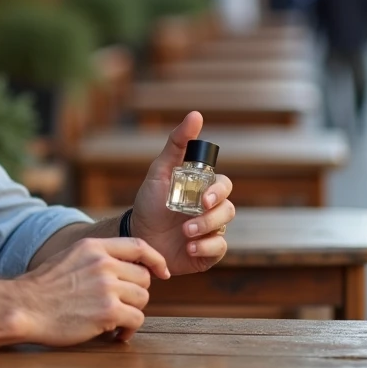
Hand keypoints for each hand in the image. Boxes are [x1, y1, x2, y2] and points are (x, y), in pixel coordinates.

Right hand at [15, 237, 169, 344]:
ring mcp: (107, 286)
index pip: (138, 245)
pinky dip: (129, 330)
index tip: (162, 272)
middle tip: (120, 306)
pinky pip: (136, 320)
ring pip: (142, 299)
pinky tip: (115, 335)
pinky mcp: (108, 311)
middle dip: (135, 293)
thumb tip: (123, 266)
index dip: (155, 259)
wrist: (25, 307)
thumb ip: (95, 257)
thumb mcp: (70, 257)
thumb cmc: (44, 288)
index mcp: (94, 247)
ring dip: (132, 312)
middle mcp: (104, 263)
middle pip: (143, 277)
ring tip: (116, 322)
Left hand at [130, 112, 235, 275]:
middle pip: (228, 208)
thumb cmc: (150, 202)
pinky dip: (206, 249)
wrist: (138, 236)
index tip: (204, 198)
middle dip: (212, 215)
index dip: (218, 191)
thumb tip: (196, 115)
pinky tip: (189, 248)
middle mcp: (210, 210)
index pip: (224, 185)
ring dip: (206, 231)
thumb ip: (177, 143)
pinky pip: (219, 250)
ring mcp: (210, 231)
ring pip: (224, 229)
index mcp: (203, 190)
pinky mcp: (206, 252)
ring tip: (185, 234)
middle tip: (190, 221)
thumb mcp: (160, 171)